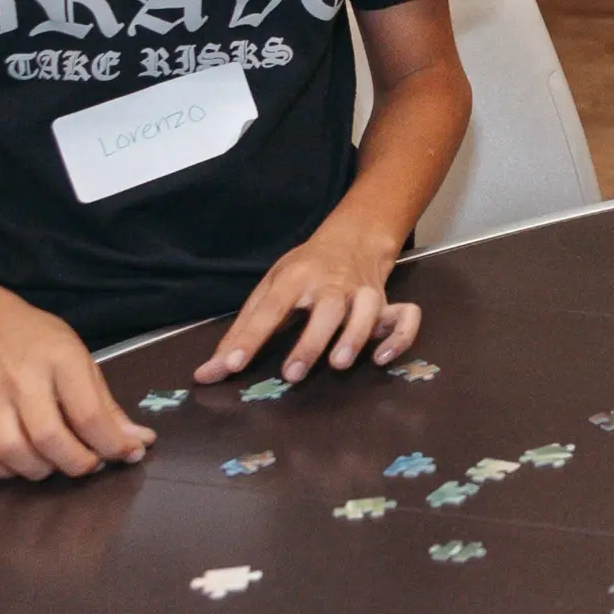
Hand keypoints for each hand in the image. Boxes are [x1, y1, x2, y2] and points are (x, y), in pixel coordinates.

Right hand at [0, 286, 150, 480]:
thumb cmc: (36, 341)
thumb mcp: (81, 359)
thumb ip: (107, 405)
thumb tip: (139, 442)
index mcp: (60, 359)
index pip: (88, 413)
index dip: (112, 444)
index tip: (127, 453)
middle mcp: (21, 380)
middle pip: (49, 438)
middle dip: (78, 463)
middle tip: (91, 463)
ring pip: (13, 453)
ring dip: (42, 470)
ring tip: (57, 461)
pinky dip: (6, 472)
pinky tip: (23, 461)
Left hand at [200, 213, 418, 385]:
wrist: (354, 238)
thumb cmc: (304, 272)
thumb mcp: (269, 289)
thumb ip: (242, 332)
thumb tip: (207, 374)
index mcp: (296, 278)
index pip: (270, 308)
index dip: (249, 338)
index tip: (230, 367)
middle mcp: (332, 283)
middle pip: (326, 308)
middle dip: (311, 341)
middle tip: (292, 375)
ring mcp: (364, 291)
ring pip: (368, 309)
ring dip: (355, 336)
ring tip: (339, 365)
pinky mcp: (388, 302)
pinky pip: (406, 317)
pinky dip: (400, 337)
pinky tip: (382, 358)